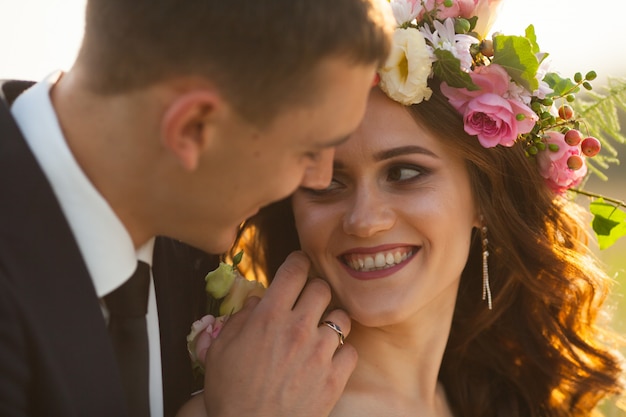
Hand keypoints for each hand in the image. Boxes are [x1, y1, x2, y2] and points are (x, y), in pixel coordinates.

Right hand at [201, 251, 355, 416]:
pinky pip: (351, 350)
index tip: (299, 264)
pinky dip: (342, 351)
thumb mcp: (220, 350)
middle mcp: (298, 329)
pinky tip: (329, 357)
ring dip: (331, 320)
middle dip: (314, 290)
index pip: (294, 270)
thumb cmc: (231, 394)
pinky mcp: (334, 378)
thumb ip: (238, 318)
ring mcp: (320, 353)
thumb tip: (255, 301)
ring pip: (342, 317)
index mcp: (269, 317)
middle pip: (322, 288)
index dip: (298, 261)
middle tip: (307, 301)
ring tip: (320, 330)